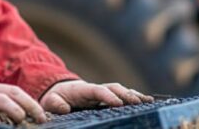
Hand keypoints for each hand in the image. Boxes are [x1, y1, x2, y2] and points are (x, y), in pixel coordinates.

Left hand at [39, 80, 153, 113]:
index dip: (108, 96)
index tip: (117, 103)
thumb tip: (64, 109)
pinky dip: (135, 97)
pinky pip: (123, 96)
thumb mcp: (50, 101)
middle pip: (114, 88)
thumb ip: (56, 104)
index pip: (98, 91)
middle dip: (126, 94)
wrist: (59, 91)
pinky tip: (148, 101)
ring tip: (147, 101)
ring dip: (134, 95)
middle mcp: (96, 88)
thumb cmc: (55, 97)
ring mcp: (103, 92)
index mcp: (83, 89)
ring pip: (121, 91)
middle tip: (137, 103)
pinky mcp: (108, 97)